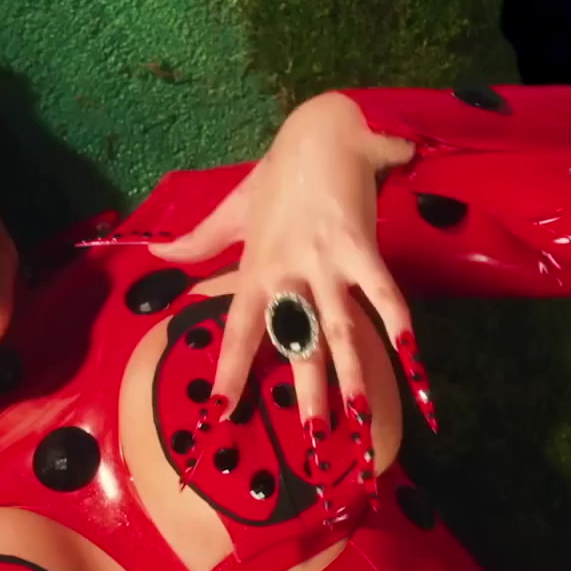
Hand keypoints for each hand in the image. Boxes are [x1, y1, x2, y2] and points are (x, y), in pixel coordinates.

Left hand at [150, 92, 434, 435]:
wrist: (321, 128)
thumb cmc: (279, 172)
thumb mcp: (232, 207)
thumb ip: (197, 239)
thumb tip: (155, 254)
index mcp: (256, 269)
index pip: (239, 331)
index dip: (230, 372)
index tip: (220, 413)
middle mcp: (288, 273)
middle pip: (293, 343)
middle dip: (302, 393)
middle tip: (308, 442)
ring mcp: (326, 262)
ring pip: (339, 330)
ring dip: (353, 376)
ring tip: (361, 420)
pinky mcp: (362, 246)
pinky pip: (384, 294)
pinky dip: (400, 326)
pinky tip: (415, 360)